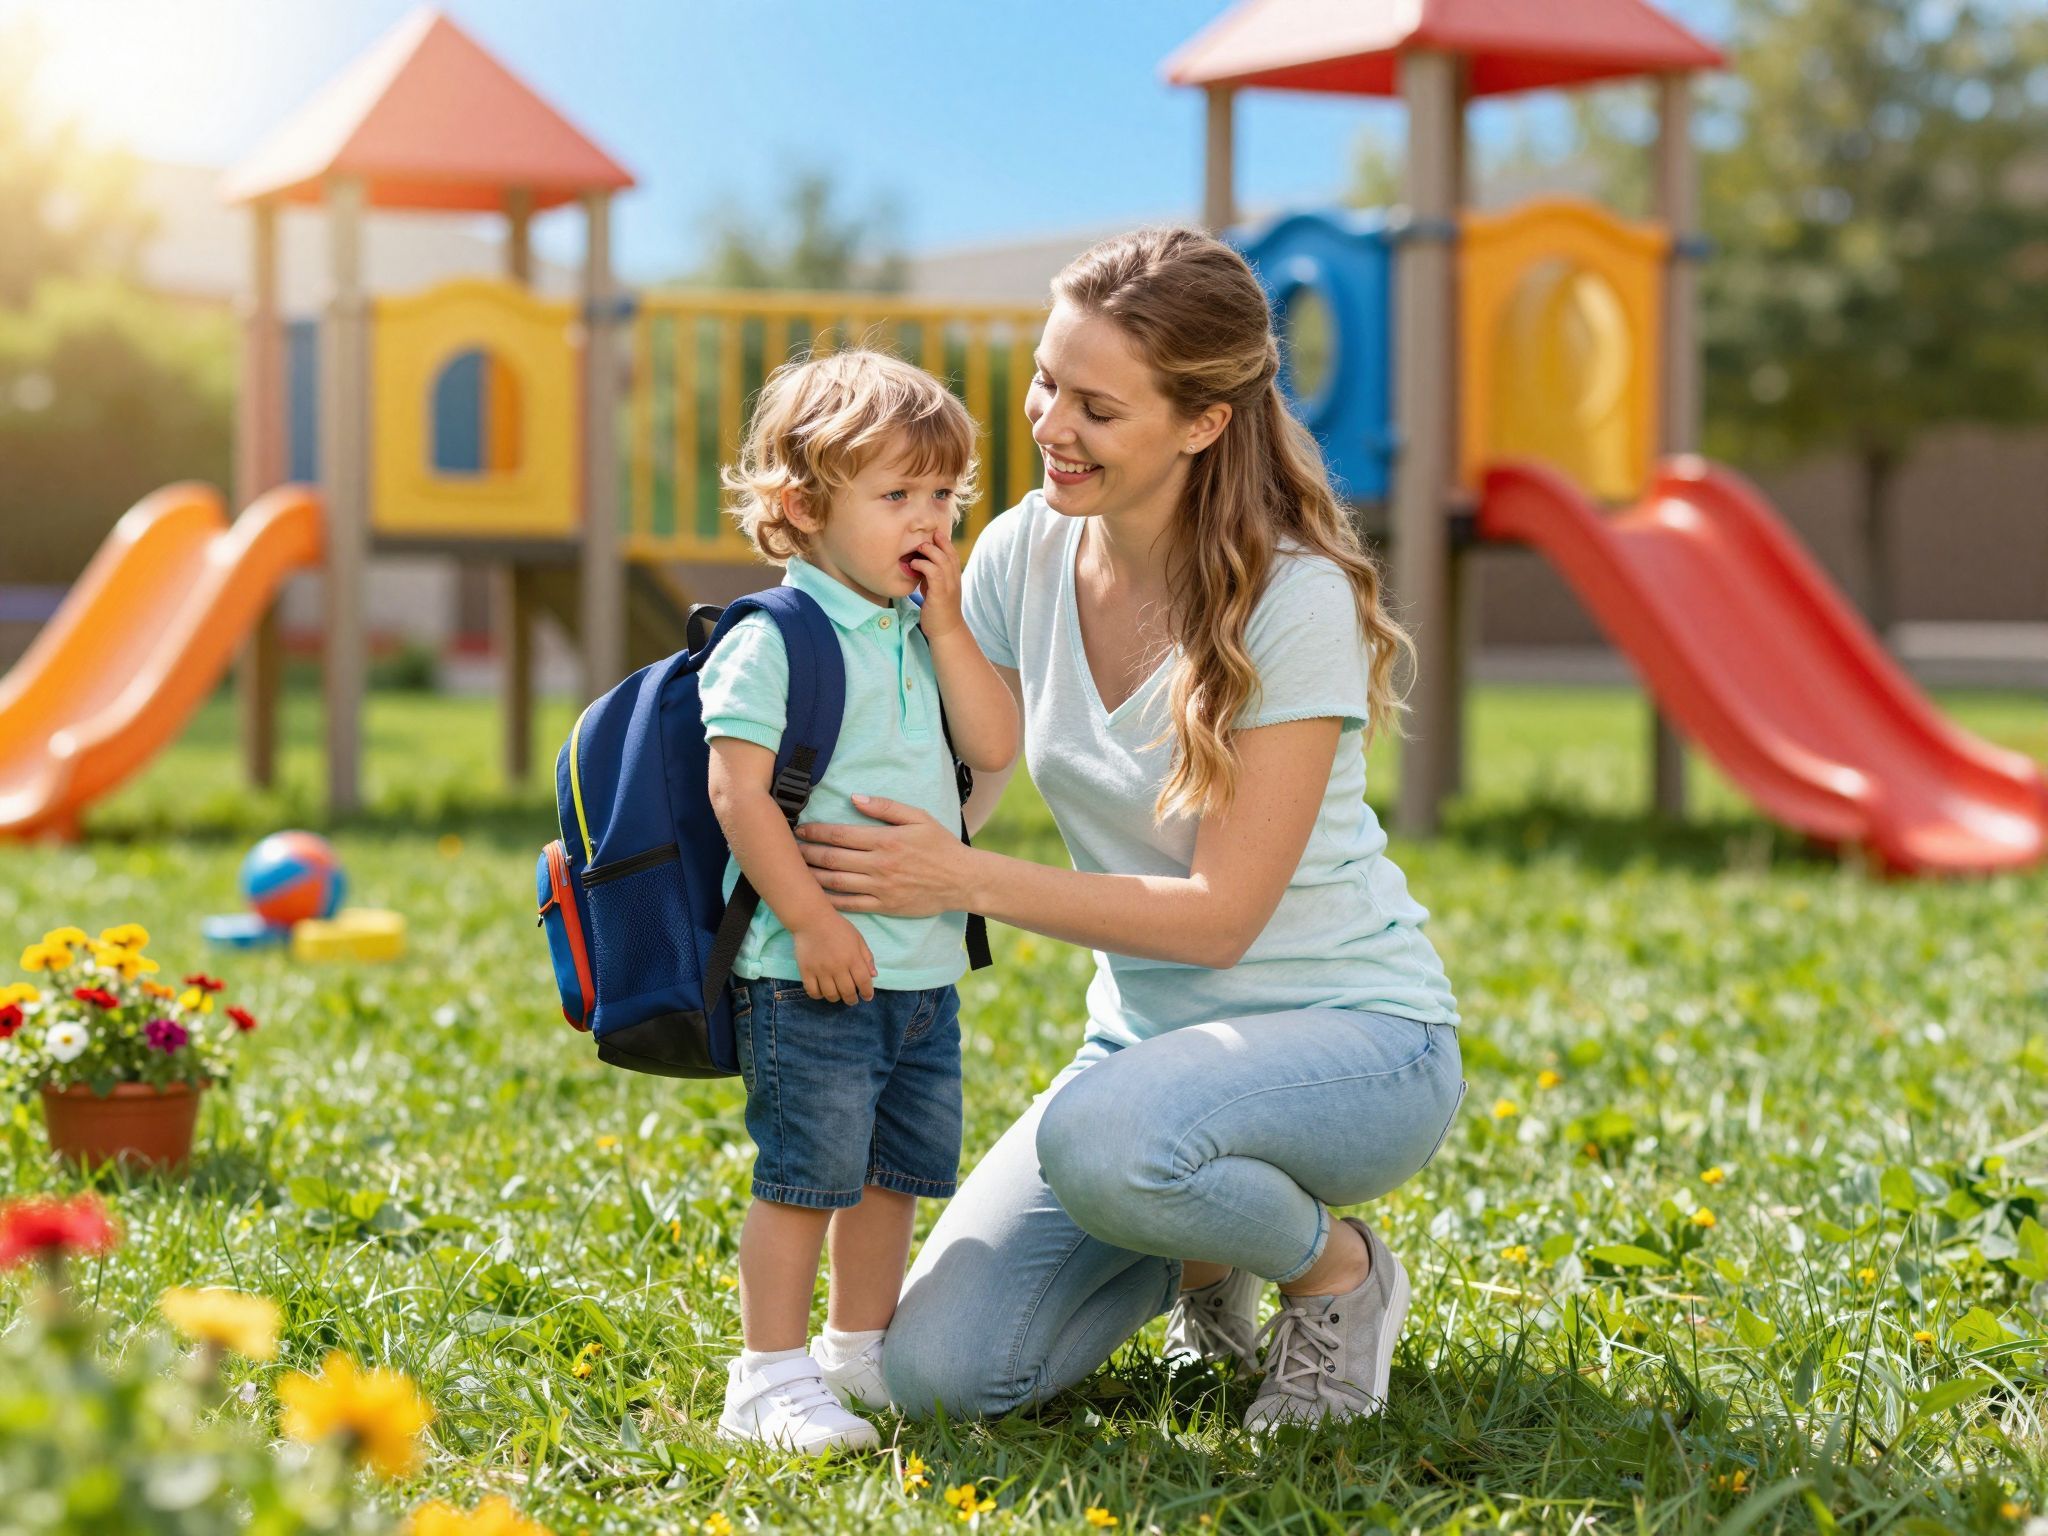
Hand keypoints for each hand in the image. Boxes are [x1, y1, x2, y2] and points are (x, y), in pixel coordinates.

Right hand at [790, 913, 876, 1002]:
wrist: (812, 919)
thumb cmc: (838, 927)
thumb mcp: (858, 938)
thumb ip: (867, 957)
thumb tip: (873, 976)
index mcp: (853, 958)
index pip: (863, 982)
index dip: (867, 992)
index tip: (867, 997)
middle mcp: (838, 967)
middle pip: (847, 992)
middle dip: (852, 1000)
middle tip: (852, 1000)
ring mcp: (821, 970)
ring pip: (830, 995)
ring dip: (836, 998)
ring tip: (838, 995)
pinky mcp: (806, 971)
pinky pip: (812, 991)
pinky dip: (818, 995)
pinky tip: (822, 992)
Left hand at [797, 795, 971, 917]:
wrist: (962, 881)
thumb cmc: (940, 846)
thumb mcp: (919, 817)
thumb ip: (886, 807)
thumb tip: (855, 797)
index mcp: (885, 840)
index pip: (840, 834)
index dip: (816, 831)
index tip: (800, 829)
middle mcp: (879, 864)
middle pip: (832, 858)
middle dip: (806, 853)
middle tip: (788, 849)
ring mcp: (880, 888)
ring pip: (835, 883)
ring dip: (811, 876)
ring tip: (794, 871)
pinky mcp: (884, 906)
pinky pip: (850, 905)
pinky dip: (829, 900)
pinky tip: (815, 895)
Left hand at [908, 527, 963, 637]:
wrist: (946, 632)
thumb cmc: (938, 611)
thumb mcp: (936, 589)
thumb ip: (932, 577)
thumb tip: (919, 564)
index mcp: (954, 577)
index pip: (952, 553)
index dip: (944, 541)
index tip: (932, 534)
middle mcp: (954, 580)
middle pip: (949, 553)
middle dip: (937, 541)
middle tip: (923, 538)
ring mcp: (949, 587)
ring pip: (942, 560)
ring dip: (929, 551)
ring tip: (918, 549)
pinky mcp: (940, 594)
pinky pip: (934, 573)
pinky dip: (923, 565)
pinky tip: (914, 565)